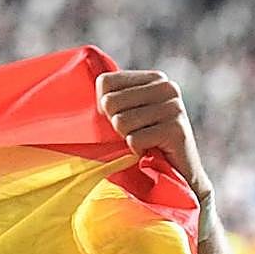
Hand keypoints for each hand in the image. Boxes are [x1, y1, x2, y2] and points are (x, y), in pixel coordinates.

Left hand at [96, 70, 210, 198]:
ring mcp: (174, 107)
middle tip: (135, 133)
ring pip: (120, 122)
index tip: (122, 118)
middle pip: (110, 102)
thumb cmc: (144, 143)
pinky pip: (134, 140)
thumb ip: (110, 99)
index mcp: (154, 78)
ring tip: (144, 142)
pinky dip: (137, 151)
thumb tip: (75, 90)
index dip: (104, 107)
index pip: (105, 82)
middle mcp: (166, 87)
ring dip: (127, 139)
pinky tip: (151, 151)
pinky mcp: (175, 129)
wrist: (179, 174)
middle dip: (115, 125)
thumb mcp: (126, 114)